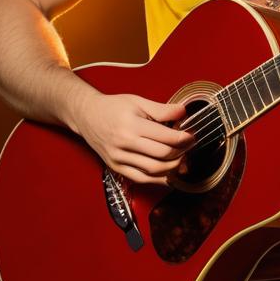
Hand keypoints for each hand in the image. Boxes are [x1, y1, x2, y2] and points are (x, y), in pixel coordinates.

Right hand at [73, 93, 194, 184]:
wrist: (87, 116)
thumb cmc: (113, 107)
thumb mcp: (138, 101)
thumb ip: (162, 109)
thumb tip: (183, 111)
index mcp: (131, 124)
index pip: (165, 137)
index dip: (184, 139)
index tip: (192, 136)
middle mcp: (124, 143)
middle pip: (162, 155)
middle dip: (181, 153)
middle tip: (189, 147)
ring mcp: (119, 158)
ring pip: (153, 170)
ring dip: (172, 167)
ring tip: (181, 159)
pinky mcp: (116, 167)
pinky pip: (141, 179)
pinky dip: (158, 179)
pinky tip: (168, 173)